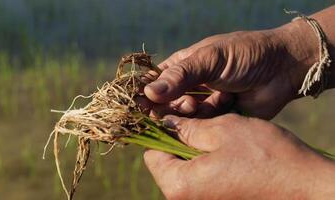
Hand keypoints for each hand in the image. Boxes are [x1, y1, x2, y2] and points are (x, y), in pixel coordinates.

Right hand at [143, 21, 319, 118]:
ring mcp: (203, 103)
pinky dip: (206, 119)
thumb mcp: (210, 59)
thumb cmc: (245, 55)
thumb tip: (148, 92)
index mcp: (182, 67)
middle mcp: (189, 86)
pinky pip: (201, 127)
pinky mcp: (217, 119)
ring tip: (198, 103)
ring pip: (181, 118)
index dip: (145, 93)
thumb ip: (181, 75)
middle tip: (176, 106)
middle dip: (166, 107)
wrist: (282, 69)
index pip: (155, 82)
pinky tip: (221, 103)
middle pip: (164, 104)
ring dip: (187, 113)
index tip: (139, 104)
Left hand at [144, 114, 334, 199]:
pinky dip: (206, 162)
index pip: (152, 154)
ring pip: (185, 169)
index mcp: (179, 186)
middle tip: (200, 122)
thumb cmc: (266, 157)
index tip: (174, 116)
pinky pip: (200, 179)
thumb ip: (187, 127)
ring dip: (194, 150)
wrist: (305, 187)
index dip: (161, 131)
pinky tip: (225, 151)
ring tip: (216, 135)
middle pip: (167, 163)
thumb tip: (167, 123)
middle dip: (179, 140)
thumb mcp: (222, 130)